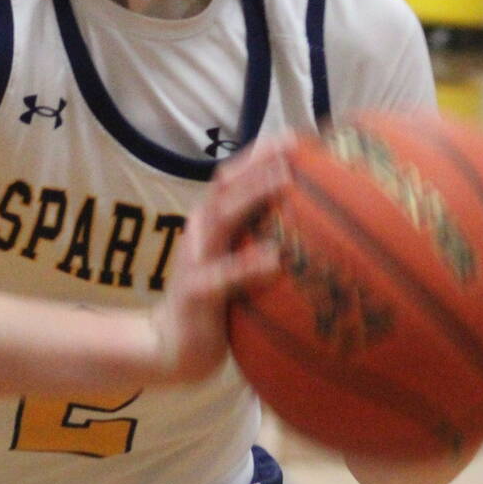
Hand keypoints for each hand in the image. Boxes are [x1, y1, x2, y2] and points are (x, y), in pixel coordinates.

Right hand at [144, 137, 290, 384]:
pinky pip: (223, 276)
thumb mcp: (236, 265)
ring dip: (253, 193)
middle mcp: (201, 233)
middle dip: (259, 162)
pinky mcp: (195, 293)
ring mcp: (195, 260)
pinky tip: (275, 260)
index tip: (299, 136)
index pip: (233, 176)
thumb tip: (313, 225)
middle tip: (296, 146)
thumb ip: (260, 240)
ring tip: (286, 180)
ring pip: (223, 217)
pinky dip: (248, 265)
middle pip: (226, 185)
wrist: (169, 347)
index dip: (261, 153)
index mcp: (211, 222)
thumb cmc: (215, 303)